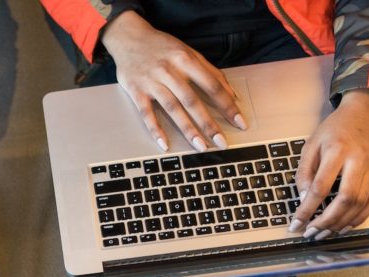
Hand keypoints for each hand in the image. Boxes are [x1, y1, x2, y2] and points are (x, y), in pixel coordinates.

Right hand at [101, 11, 246, 151]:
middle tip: (221, 142)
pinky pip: (147, 113)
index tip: (239, 121)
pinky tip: (164, 144)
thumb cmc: (162, 47)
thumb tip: (232, 94)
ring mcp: (152, 82)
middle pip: (192, 100)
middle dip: (209, 123)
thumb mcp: (188, 52)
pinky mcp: (136, 91)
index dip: (227, 105)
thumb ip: (210, 72)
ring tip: (200, 146)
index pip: (212, 85)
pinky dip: (155, 129)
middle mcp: (170, 71)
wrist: (129, 38)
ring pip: (172, 108)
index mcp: (186, 60)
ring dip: (187, 129)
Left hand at [290, 89, 368, 239]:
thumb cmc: (335, 128)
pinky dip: (359, 218)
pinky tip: (344, 227)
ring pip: (360, 204)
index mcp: (338, 150)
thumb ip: (305, 172)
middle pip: (345, 199)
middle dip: (326, 221)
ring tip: (324, 234)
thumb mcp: (312, 144)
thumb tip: (303, 199)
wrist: (366, 112)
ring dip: (341, 224)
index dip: (308, 209)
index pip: (321, 187)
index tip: (296, 224)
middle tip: (311, 234)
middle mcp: (359, 160)